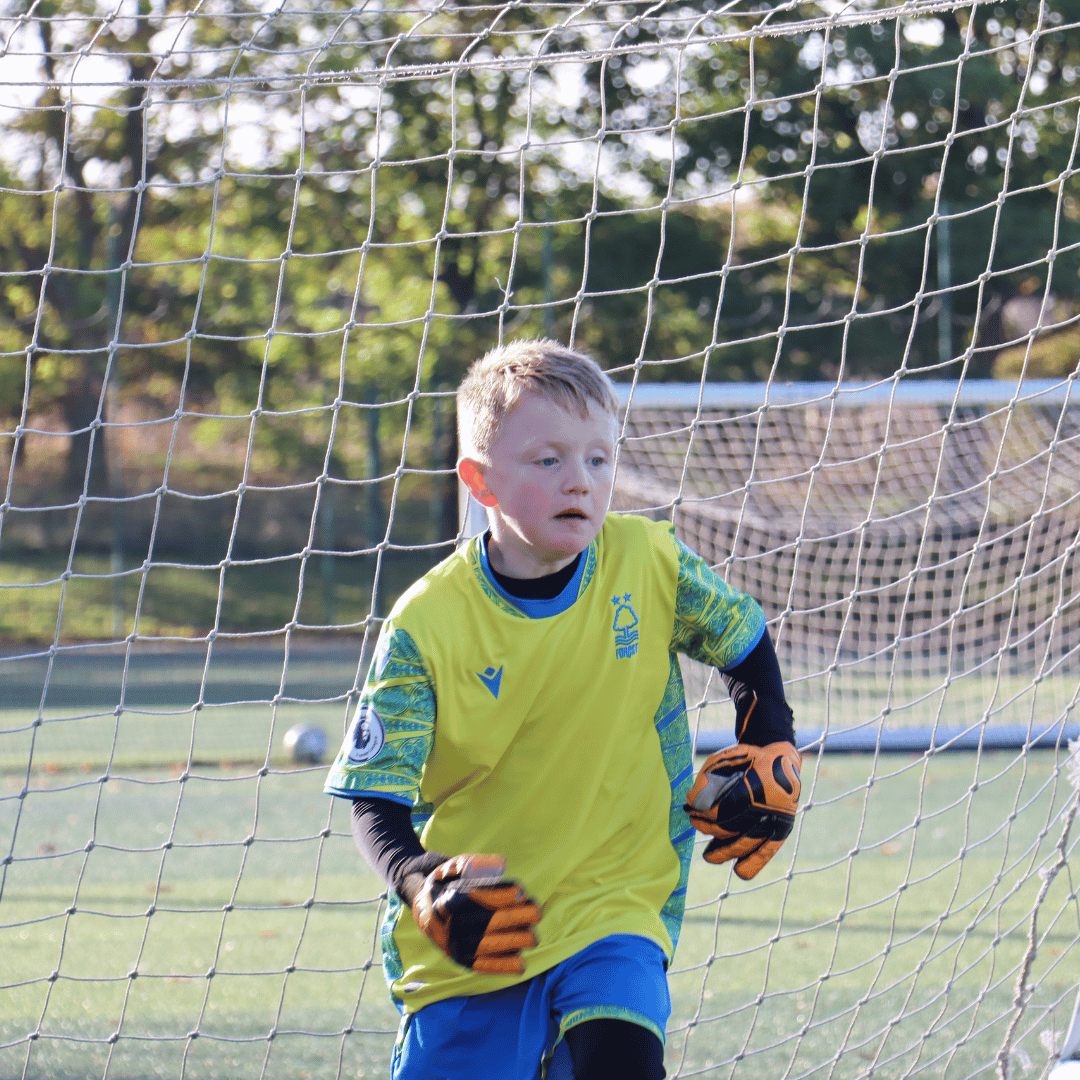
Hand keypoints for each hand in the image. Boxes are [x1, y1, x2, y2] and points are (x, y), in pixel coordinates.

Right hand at [411, 854, 540, 974]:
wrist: (425, 908)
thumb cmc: (449, 883)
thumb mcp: (456, 866)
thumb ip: (477, 863)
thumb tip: (501, 865)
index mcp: (448, 900)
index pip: (479, 899)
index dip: (503, 896)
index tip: (521, 891)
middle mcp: (450, 926)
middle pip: (490, 923)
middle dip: (518, 918)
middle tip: (536, 912)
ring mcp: (454, 945)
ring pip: (490, 946)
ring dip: (516, 942)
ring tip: (532, 935)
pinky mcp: (460, 960)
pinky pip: (483, 966)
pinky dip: (503, 966)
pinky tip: (521, 963)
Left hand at [685, 741, 801, 879]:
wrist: (779, 760)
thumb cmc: (747, 760)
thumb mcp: (727, 758)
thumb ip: (708, 777)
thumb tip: (691, 801)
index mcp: (756, 785)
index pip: (724, 808)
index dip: (704, 812)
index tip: (690, 808)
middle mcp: (768, 806)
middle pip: (731, 827)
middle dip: (708, 828)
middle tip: (694, 822)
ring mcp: (776, 820)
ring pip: (746, 844)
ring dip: (723, 852)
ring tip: (709, 856)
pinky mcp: (781, 830)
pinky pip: (767, 851)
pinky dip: (753, 864)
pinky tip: (739, 871)